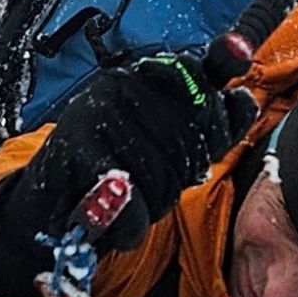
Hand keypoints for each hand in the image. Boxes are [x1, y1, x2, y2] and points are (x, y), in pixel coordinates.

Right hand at [0, 54, 256, 296]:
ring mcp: (95, 112)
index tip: (204, 148)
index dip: (214, 125)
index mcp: (149, 74)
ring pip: (161, 171)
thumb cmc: (119, 169)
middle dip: (182, 174)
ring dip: (155, 202)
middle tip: (157, 182)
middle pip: (188, 136)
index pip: (204, 82)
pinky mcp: (74, 147)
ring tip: (131, 199)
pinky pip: (128, 195)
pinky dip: (130, 222)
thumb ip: (212, 120)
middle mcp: (122, 83)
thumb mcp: (172, 141)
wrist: (52, 204)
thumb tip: (245, 99)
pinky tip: (122, 220)